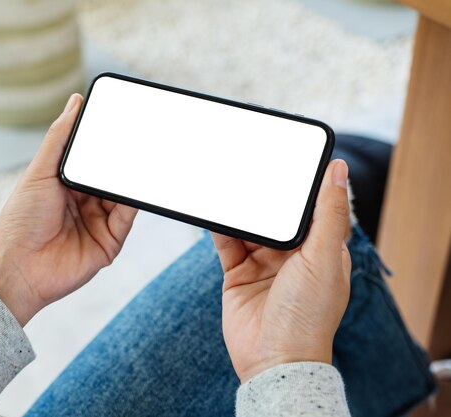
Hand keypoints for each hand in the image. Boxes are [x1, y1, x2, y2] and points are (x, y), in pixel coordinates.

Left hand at [0, 94, 137, 325]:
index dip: (106, 141)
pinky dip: (134, 200)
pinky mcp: (110, 242)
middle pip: (111, 175)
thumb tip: (75, 101)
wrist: (19, 268)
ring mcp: (99, 222)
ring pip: (123, 194)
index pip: (93, 158)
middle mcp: (86, 202)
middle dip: (123, 158)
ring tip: (143, 156)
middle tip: (139, 135)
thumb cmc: (20, 220)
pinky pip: (128, 216)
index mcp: (67, 184)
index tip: (121, 119)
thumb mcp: (39, 172)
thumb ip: (59, 138)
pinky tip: (137, 183)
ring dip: (131, 177)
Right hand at [212, 159, 351, 381]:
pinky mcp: (238, 274)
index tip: (288, 160)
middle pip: (276, 216)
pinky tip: (215, 212)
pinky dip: (220, 228)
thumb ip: (329, 213)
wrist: (272, 359)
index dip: (300, 186)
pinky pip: (227, 243)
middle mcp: (293, 256)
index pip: (311, 208)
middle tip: (251, 167)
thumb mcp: (324, 258)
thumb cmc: (308, 315)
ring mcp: (263, 265)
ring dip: (241, 210)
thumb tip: (339, 169)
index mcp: (321, 250)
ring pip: (249, 227)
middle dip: (264, 196)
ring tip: (228, 186)